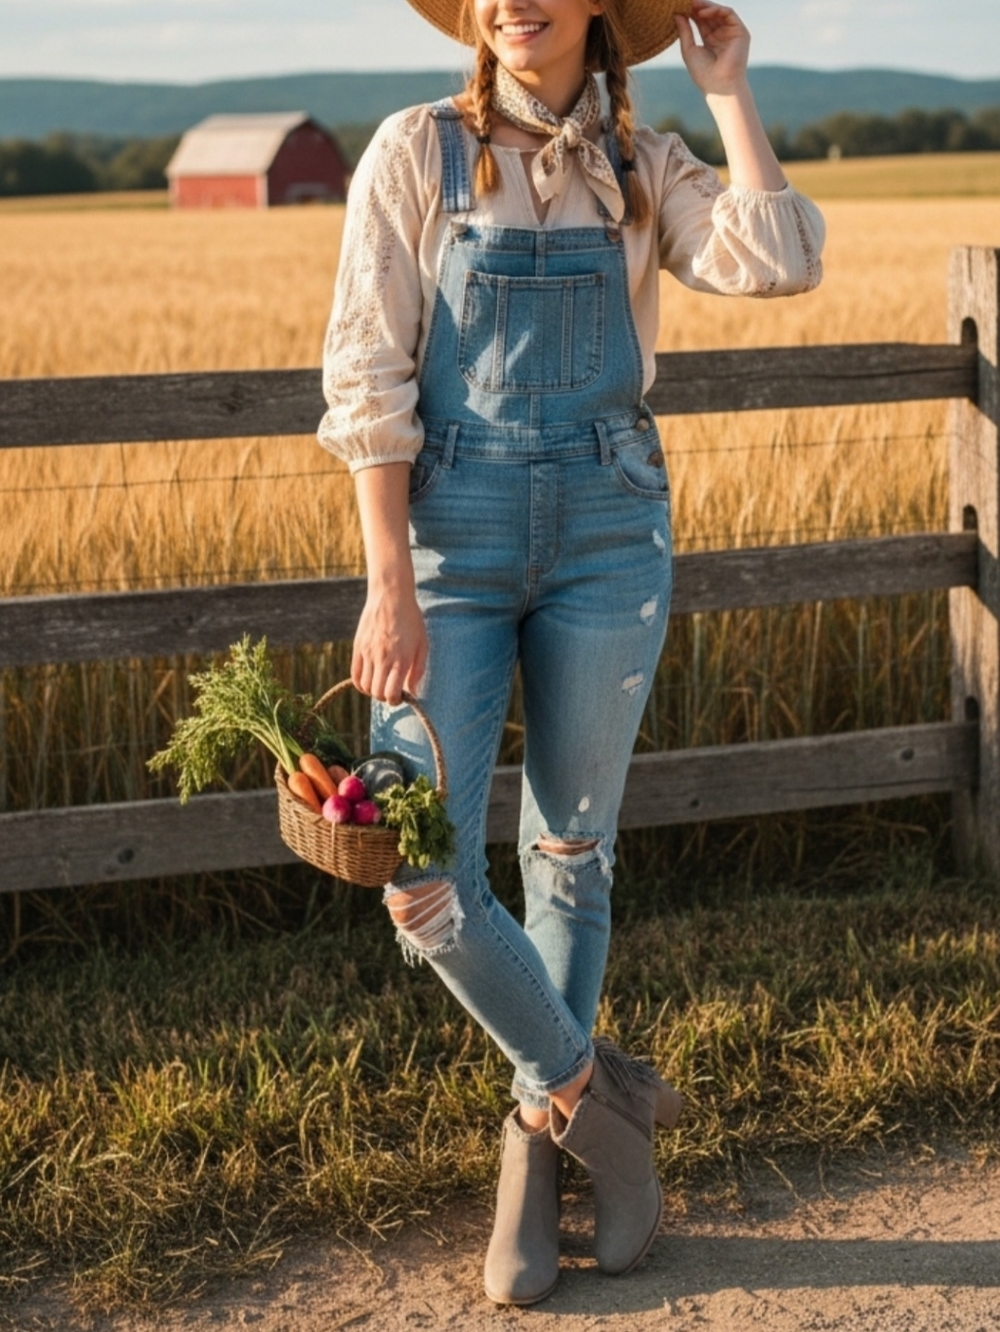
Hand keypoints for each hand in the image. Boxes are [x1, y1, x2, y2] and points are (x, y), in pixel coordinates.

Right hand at [351, 586, 427, 705]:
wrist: (391, 596)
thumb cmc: (411, 620)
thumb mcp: (422, 644)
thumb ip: (418, 670)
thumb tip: (412, 691)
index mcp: (401, 660)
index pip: (391, 694)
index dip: (396, 700)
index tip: (400, 695)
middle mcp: (383, 659)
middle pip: (377, 693)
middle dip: (385, 697)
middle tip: (391, 690)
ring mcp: (368, 653)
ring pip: (365, 686)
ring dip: (373, 690)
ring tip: (382, 683)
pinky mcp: (358, 647)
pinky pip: (355, 675)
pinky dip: (361, 683)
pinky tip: (369, 680)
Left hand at [676, 1, 751, 96]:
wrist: (719, 85)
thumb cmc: (703, 73)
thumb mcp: (689, 49)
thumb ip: (684, 30)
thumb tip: (677, 14)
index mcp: (710, 41)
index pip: (701, 21)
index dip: (691, 12)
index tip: (680, 6)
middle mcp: (722, 35)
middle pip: (710, 14)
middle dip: (698, 7)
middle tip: (686, 2)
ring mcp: (732, 33)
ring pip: (719, 12)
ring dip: (706, 6)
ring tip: (693, 5)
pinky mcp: (740, 32)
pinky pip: (728, 13)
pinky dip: (716, 10)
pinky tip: (703, 13)